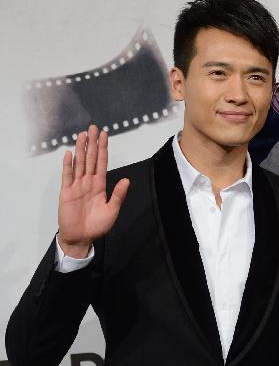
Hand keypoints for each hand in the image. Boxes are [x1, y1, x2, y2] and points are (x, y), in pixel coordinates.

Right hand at [57, 125, 129, 257]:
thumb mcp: (112, 210)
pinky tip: (69, 154)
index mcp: (100, 185)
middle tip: (94, 127)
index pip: (102, 163)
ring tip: (82, 135)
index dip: (103, 149)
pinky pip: (67, 176)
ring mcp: (77, 186)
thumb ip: (118, 195)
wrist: (81, 238)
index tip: (105, 135)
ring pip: (79, 163)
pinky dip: (68, 165)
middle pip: (90, 159)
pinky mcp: (66, 193)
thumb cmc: (97, 225)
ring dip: (81, 149)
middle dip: (92, 143)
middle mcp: (88, 182)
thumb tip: (126, 179)